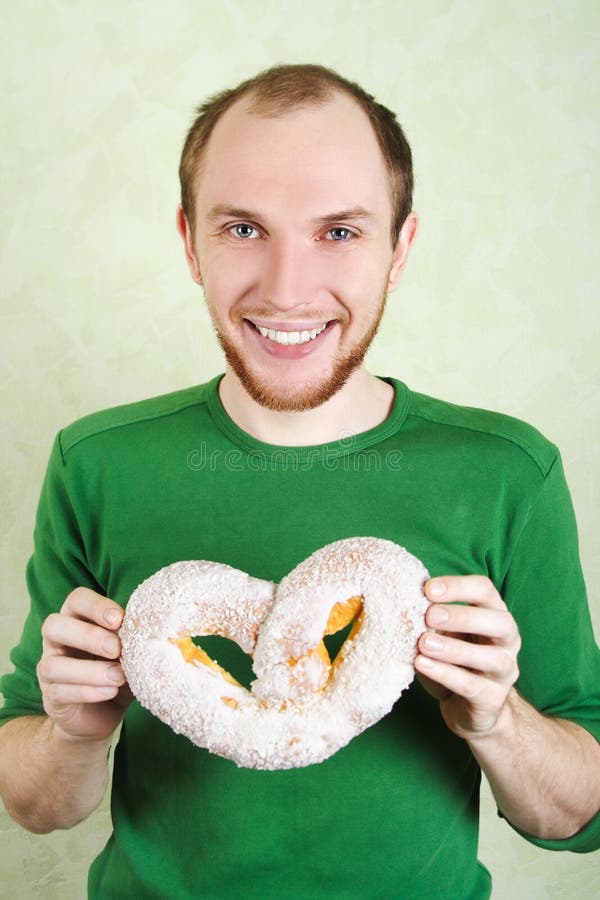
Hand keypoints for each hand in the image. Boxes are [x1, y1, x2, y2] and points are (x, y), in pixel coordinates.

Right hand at [37, 587, 132, 742]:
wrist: (103, 713)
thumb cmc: (118, 670)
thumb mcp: (130, 651)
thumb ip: (136, 637)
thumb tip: (156, 627)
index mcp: (76, 619)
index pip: (76, 600)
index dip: (96, 606)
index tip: (120, 619)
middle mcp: (57, 641)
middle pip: (54, 626)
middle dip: (88, 635)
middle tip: (117, 648)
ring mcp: (49, 669)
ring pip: (53, 665)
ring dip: (89, 670)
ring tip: (119, 676)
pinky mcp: (51, 697)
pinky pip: (61, 692)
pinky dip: (88, 691)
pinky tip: (111, 691)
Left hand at [414, 576, 520, 739]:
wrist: (467, 708)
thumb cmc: (453, 661)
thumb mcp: (443, 634)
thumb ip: (432, 619)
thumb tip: (404, 600)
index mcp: (494, 614)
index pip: (485, 590)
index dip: (458, 586)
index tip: (428, 589)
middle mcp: (507, 641)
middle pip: (499, 621)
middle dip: (463, 616)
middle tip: (430, 615)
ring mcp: (505, 671)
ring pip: (491, 657)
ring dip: (455, 648)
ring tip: (424, 643)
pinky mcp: (493, 699)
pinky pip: (472, 686)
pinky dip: (446, 674)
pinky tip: (423, 664)